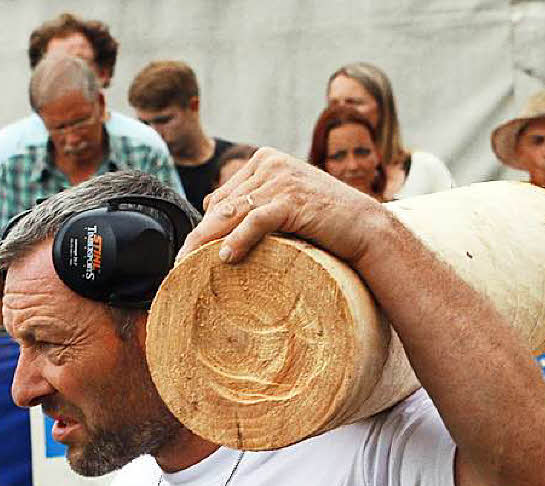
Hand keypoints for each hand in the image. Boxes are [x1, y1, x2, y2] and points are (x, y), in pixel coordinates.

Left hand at [183, 148, 387, 267]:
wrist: (365, 227)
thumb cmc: (325, 222)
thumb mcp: (284, 206)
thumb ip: (254, 204)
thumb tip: (213, 213)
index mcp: (265, 161)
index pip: (223, 196)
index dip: (204, 225)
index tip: (189, 252)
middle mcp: (270, 164)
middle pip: (222, 205)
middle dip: (199, 236)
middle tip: (179, 264)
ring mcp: (282, 180)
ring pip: (233, 212)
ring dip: (207, 241)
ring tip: (189, 265)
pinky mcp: (293, 199)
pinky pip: (257, 220)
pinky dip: (239, 239)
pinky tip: (225, 257)